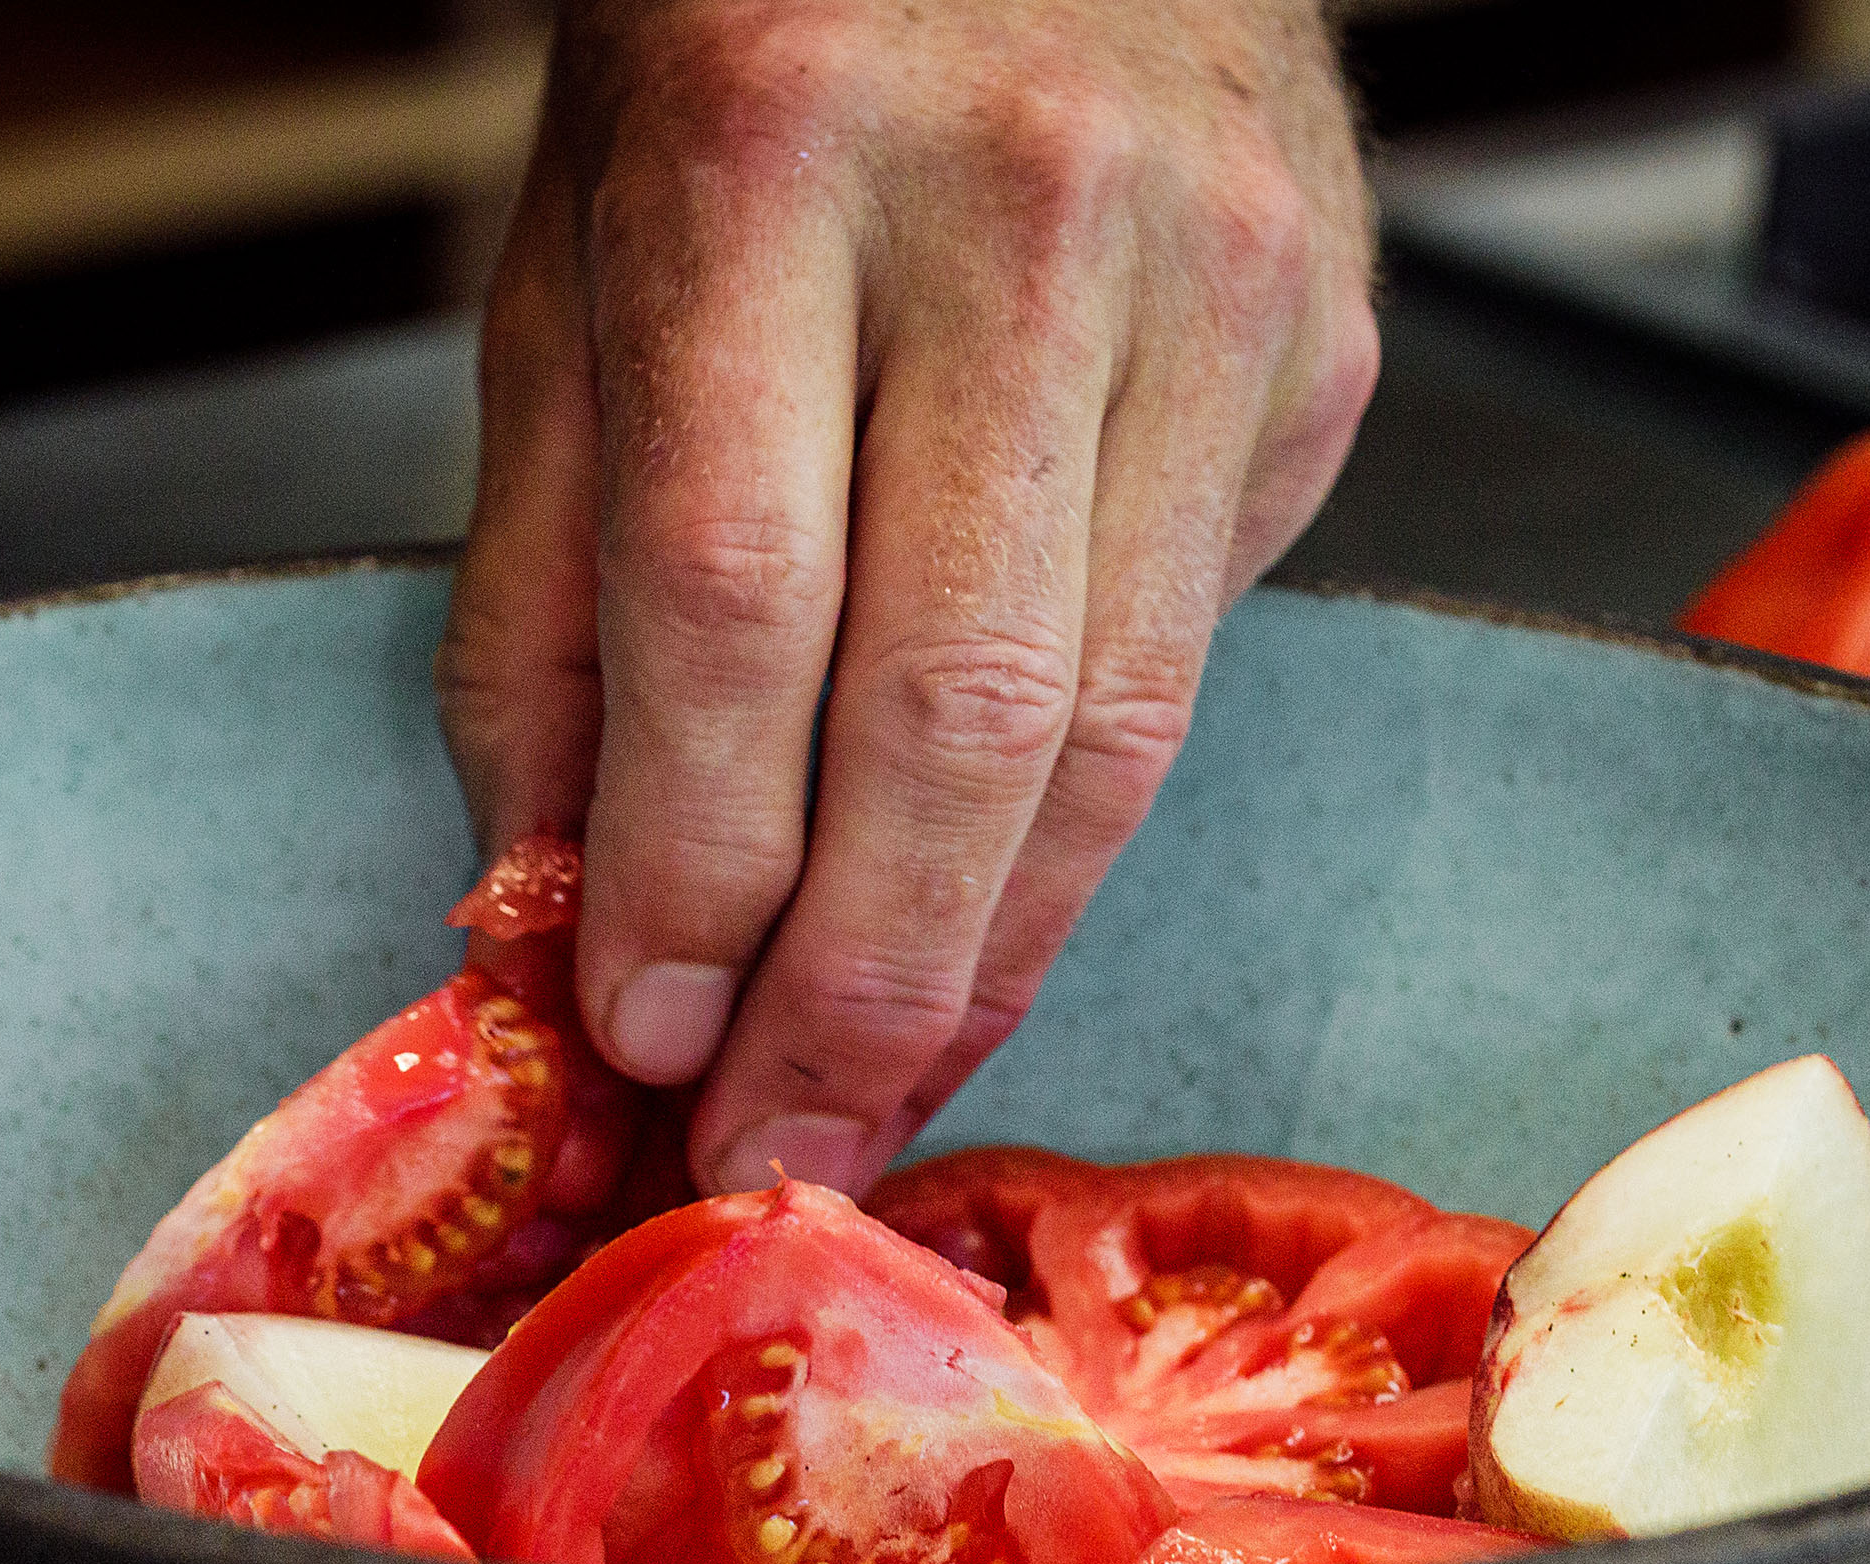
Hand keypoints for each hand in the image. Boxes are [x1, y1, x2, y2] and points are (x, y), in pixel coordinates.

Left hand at [438, 0, 1376, 1196]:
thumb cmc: (758, 55)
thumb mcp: (571, 274)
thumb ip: (546, 593)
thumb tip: (557, 907)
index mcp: (771, 153)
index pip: (736, 597)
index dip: (695, 862)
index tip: (648, 1040)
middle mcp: (1025, 211)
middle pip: (957, 704)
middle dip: (858, 986)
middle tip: (784, 1148)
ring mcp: (1216, 280)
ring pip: (1116, 728)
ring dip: (989, 955)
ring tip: (881, 1086)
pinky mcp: (1324, 354)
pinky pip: (1196, 656)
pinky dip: (1083, 821)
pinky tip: (993, 905)